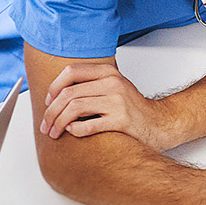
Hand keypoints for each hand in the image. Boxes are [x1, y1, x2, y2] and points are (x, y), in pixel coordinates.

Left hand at [38, 60, 178, 148]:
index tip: (48, 102)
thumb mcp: (114, 87)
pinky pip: (88, 126)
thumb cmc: (132, 109)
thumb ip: (91, 84)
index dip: (54, 87)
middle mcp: (112, 83)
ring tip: (54, 133)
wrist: (159, 123)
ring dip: (58, 122)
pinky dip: (75, 130)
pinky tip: (72, 133)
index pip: (71, 72)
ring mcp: (117, 102)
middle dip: (51, 111)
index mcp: (108, 72)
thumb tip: (57, 92)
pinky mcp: (121, 121)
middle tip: (45, 124)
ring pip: (74, 108)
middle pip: (68, 93)